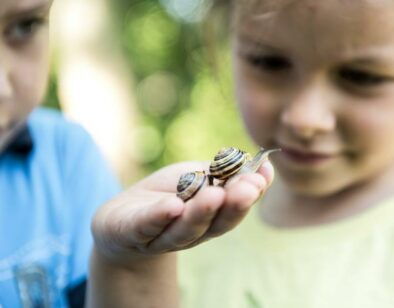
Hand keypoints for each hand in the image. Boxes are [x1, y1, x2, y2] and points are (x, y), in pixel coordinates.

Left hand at [91, 160, 273, 264]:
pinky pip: (146, 227)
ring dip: (202, 212)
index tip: (263, 173)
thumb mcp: (197, 179)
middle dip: (234, 205)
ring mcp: (162, 236)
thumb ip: (226, 174)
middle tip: (249, 188)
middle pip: (216, 223)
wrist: (120, 220)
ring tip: (215, 194)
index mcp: (211, 219)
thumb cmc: (166, 195)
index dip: (251, 192)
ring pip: (185, 229)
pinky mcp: (132, 233)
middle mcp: (192, 232)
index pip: (235, 208)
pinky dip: (160, 217)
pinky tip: (173, 206)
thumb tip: (265, 165)